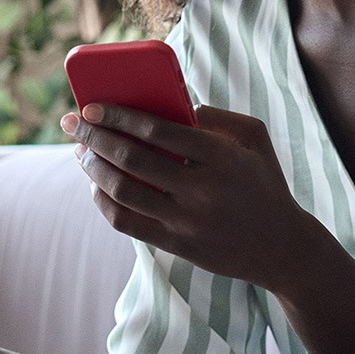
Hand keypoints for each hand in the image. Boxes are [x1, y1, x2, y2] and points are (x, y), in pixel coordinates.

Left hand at [61, 102, 333, 291]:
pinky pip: (126, 223)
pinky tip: (96, 186)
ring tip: (81, 152)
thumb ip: (217, 116)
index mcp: (221, 157)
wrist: (282, 248)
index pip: (157, 130)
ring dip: (93, 169)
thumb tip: (172, 105)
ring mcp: (187, 221)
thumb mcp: (254, 138)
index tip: (91, 106)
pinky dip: (103, 202)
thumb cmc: (264, 182)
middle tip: (72, 124)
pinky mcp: (176, 245)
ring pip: (123, 192)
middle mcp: (201, 190)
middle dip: (94, 138)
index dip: (118, 116)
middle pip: (132, 160)